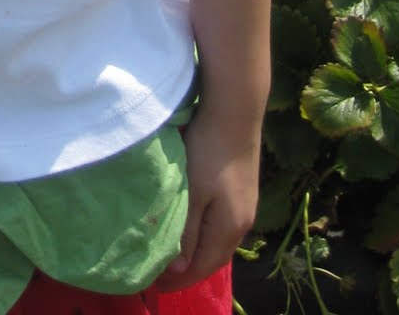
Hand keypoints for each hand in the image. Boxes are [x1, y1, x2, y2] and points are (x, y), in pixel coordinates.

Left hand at [153, 105, 260, 291]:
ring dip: (197, 252)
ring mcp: (245, 206)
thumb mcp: (193, 194)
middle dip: (189, 270)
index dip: (179, 280)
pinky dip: (205, 235)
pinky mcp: (243, 191)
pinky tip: (193, 227)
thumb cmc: (208, 151)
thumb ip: (187, 231)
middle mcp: (242, 223)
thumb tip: (179, 268)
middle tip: (160, 274)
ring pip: (218, 241)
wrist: (235, 113)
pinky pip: (222, 226)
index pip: (203, 267)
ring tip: (173, 254)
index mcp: (229, 228)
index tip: (153, 285)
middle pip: (214, 257)